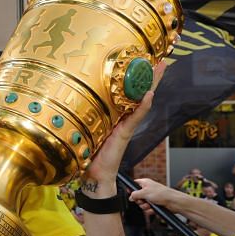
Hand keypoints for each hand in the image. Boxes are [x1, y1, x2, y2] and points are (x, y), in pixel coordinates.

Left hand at [82, 62, 163, 194]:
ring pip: (141, 102)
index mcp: (113, 115)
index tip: (141, 62)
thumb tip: (72, 101)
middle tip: (162, 61)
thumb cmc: (89, 153)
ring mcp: (126, 126)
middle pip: (139, 94)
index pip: (127, 94)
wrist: (94, 174)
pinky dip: (142, 107)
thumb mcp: (87, 129)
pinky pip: (134, 118)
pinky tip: (149, 95)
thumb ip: (88, 117)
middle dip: (150, 77)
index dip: (134, 79)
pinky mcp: (124, 134)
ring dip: (151, 86)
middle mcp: (122, 119)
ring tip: (160, 70)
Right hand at [129, 178, 179, 212]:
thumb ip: (135, 194)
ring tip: (149, 205)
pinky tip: (153, 209)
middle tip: (142, 200)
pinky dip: (149, 210)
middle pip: (137, 196)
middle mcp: (148, 190)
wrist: (174, 202)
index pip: (134, 184)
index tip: (130, 193)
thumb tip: (130, 197)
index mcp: (145, 183)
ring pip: (142, 204)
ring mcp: (151, 197)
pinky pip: (147, 209)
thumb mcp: (145, 192)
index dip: (131, 189)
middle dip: (139, 201)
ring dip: (144, 206)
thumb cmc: (163, 194)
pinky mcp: (155, 204)